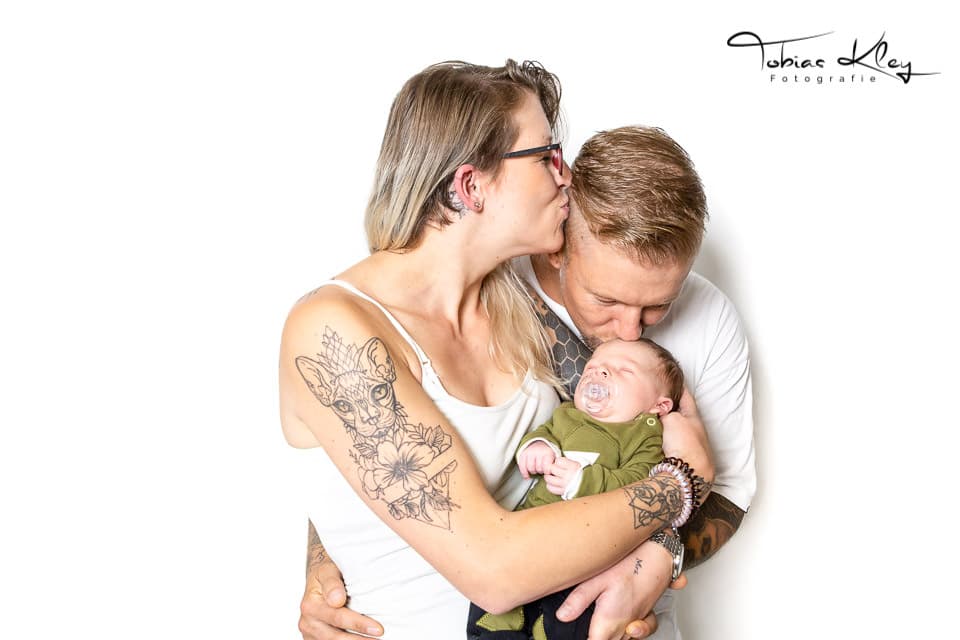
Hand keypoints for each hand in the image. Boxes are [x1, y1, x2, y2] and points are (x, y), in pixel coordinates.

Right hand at [299, 555, 382, 638]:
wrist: (317, 577)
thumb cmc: (326, 572)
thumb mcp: (327, 570)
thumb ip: (332, 583)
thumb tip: (337, 600)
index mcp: (310, 605)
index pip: (338, 617)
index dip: (359, 624)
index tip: (378, 629)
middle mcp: (308, 622)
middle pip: (337, 636)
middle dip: (360, 639)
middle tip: (381, 637)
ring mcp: (311, 633)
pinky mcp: (315, 639)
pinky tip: (362, 638)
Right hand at [517, 441, 556, 478]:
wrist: (538, 443)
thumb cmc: (546, 454)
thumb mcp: (553, 457)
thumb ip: (553, 465)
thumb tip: (552, 474)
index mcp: (547, 452)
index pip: (547, 466)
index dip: (547, 472)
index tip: (547, 472)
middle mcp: (538, 451)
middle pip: (538, 468)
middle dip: (540, 471)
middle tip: (541, 470)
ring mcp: (530, 452)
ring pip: (530, 468)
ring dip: (533, 472)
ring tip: (536, 470)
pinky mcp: (523, 454)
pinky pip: (522, 466)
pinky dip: (524, 473)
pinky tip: (527, 476)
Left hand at [544, 457, 580, 495]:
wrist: (588, 485)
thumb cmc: (580, 473)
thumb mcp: (576, 464)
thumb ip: (566, 462)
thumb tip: (553, 460)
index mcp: (573, 467)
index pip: (558, 461)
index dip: (558, 461)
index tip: (561, 464)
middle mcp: (569, 475)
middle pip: (552, 469)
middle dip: (552, 468)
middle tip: (555, 470)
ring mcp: (565, 484)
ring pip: (549, 479)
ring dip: (549, 477)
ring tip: (552, 477)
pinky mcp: (563, 491)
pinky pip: (551, 488)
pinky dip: (550, 486)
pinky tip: (554, 484)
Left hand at [555, 539, 682, 638]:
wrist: (658, 555)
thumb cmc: (629, 563)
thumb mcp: (597, 578)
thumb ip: (579, 599)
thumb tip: (562, 616)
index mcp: (609, 620)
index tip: (576, 634)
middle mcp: (625, 625)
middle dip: (597, 638)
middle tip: (588, 629)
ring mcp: (636, 620)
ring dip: (612, 637)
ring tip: (601, 630)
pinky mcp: (645, 613)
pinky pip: (639, 632)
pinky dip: (634, 634)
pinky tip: (627, 628)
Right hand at [660, 387, 713, 483]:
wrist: (687, 475)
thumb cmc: (684, 443)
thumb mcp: (672, 419)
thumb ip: (665, 412)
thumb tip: (657, 411)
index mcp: (694, 418)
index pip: (686, 397)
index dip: (679, 387)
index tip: (672, 379)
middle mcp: (694, 431)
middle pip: (680, 415)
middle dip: (670, 408)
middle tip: (657, 400)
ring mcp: (689, 447)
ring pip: (675, 431)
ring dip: (665, 426)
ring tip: (650, 420)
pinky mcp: (681, 460)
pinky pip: (669, 444)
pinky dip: (662, 440)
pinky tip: (653, 440)